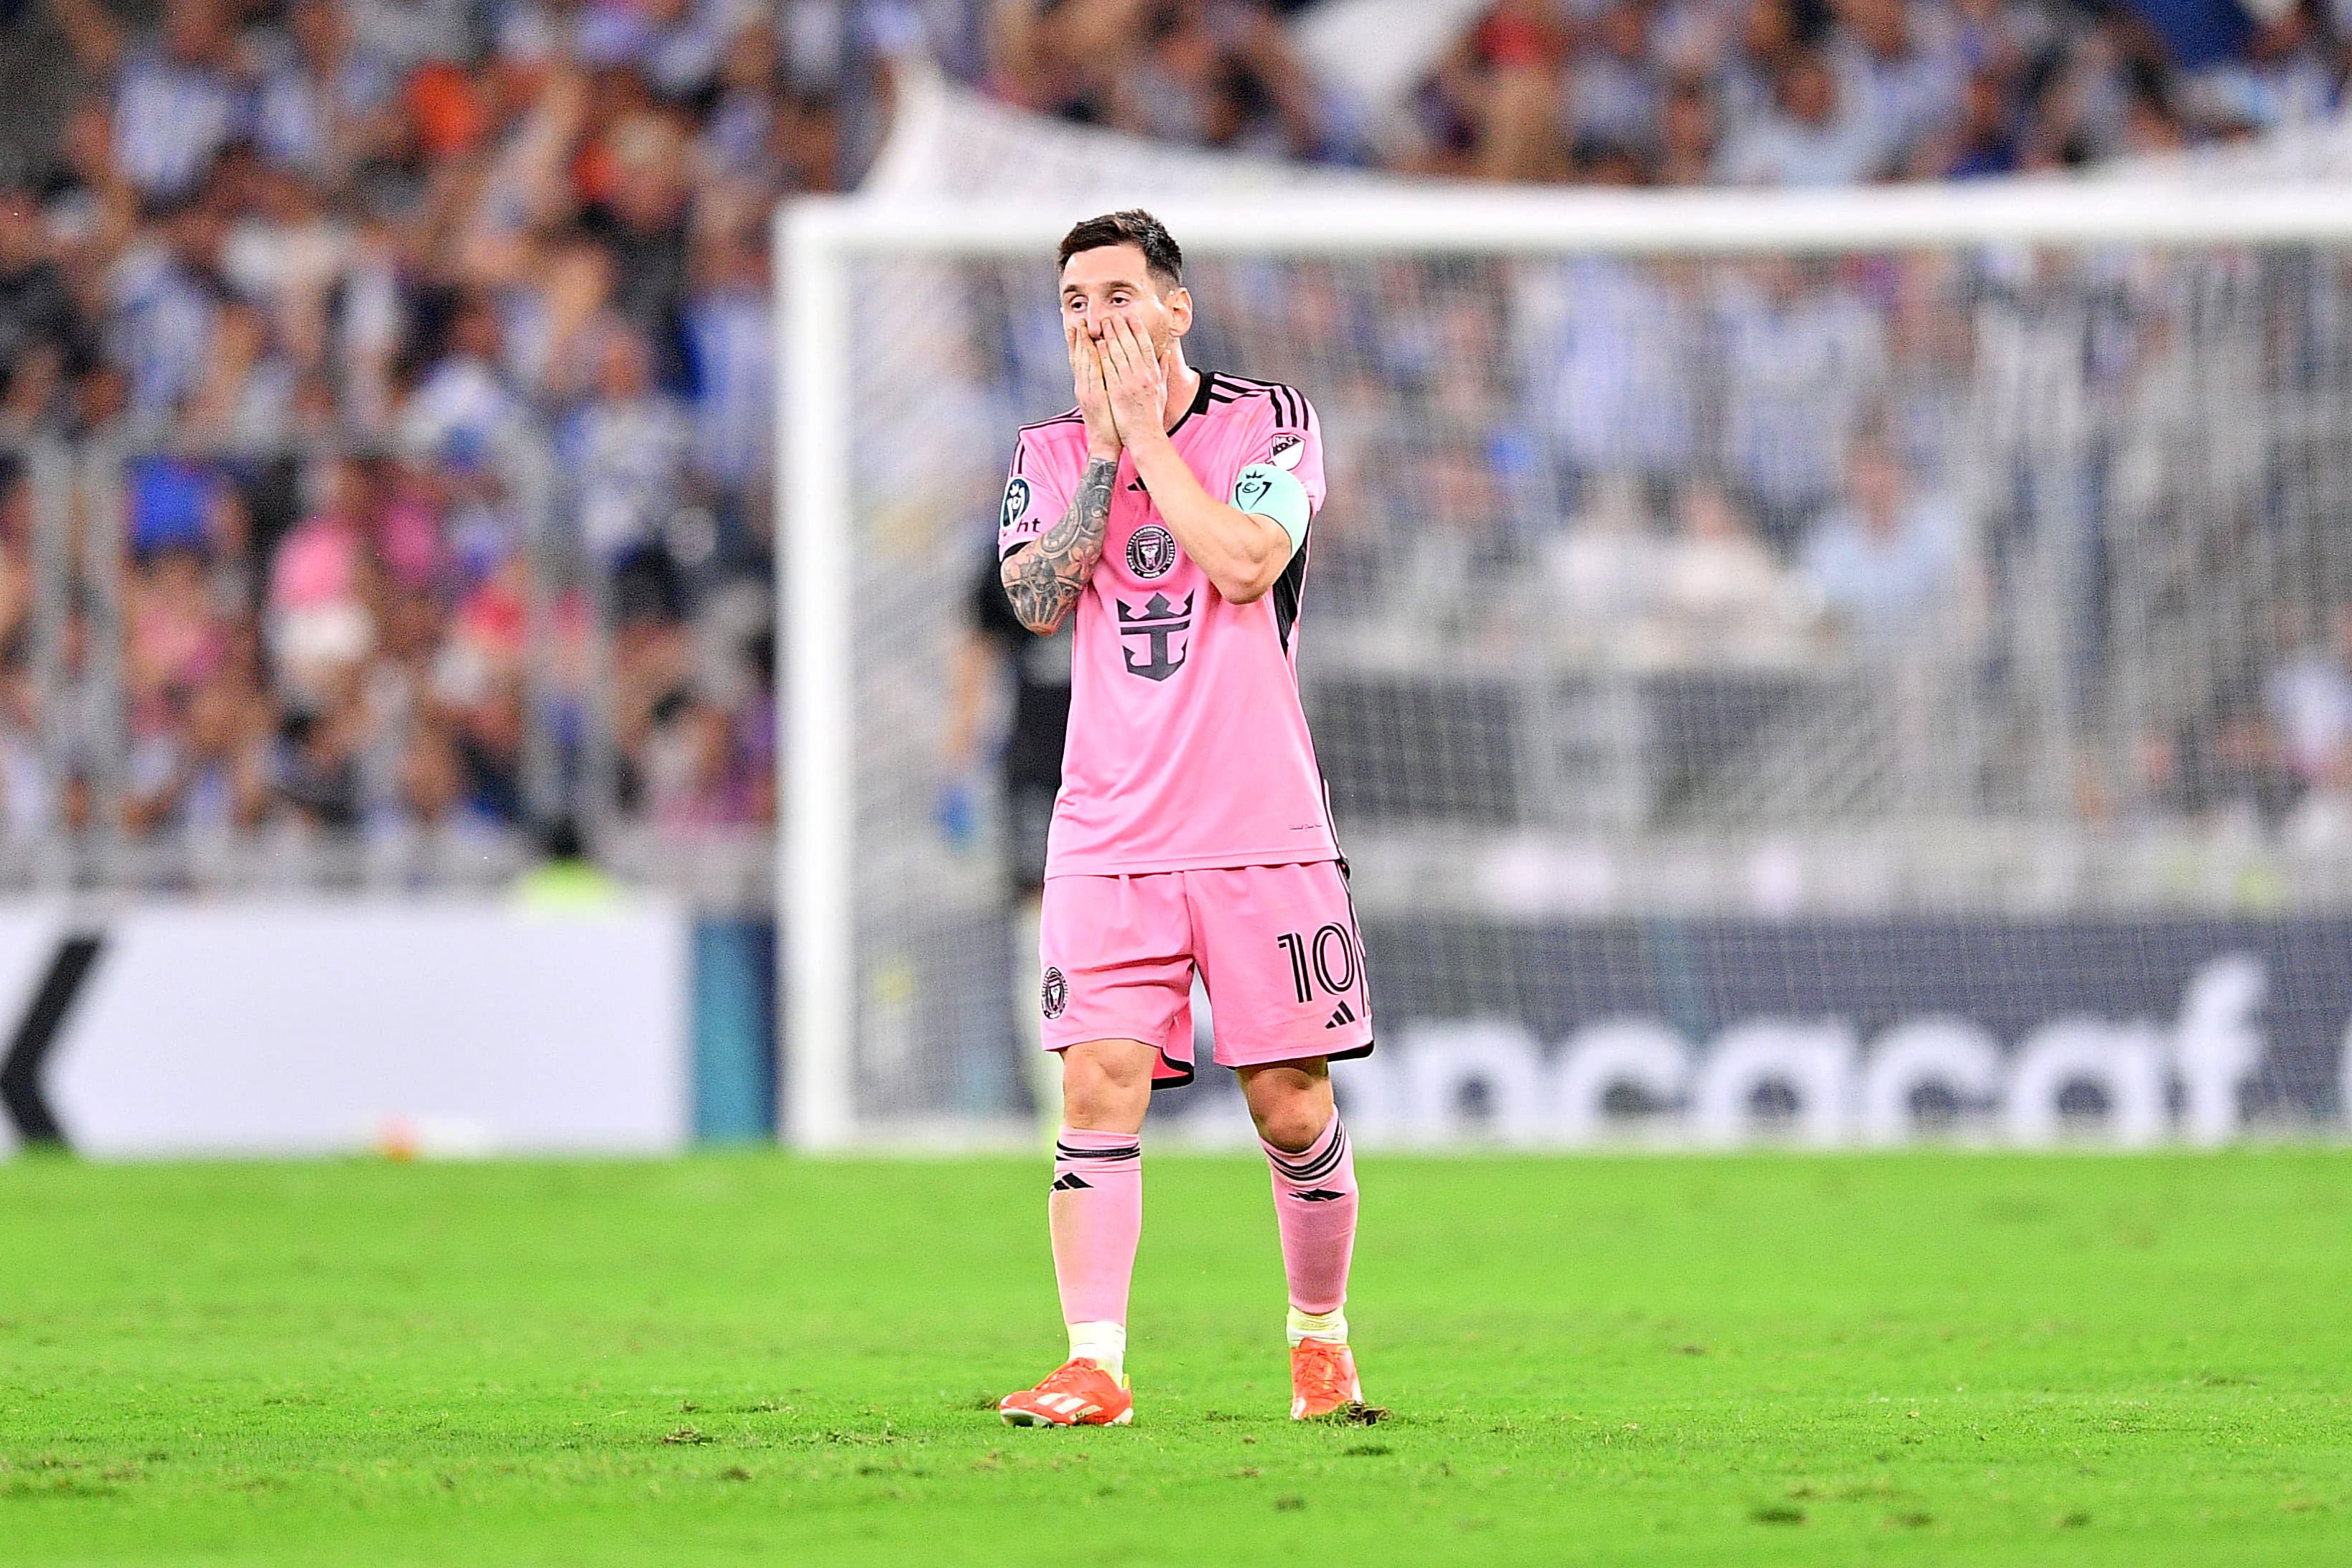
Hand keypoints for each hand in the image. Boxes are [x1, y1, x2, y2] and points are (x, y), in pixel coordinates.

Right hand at [1067, 320, 1120, 459]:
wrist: (1106, 444)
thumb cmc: (1111, 423)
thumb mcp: (1107, 400)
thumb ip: (1108, 383)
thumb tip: (1112, 369)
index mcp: (1088, 385)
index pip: (1083, 359)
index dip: (1080, 342)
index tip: (1079, 325)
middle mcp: (1085, 386)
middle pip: (1079, 357)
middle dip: (1077, 337)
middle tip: (1075, 318)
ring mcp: (1088, 391)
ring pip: (1083, 361)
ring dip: (1081, 342)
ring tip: (1079, 325)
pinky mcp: (1095, 397)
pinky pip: (1093, 374)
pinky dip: (1092, 359)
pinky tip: (1093, 345)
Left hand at [1098, 317, 1167, 449]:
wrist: (1145, 437)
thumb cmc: (1152, 416)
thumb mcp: (1162, 391)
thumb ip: (1162, 370)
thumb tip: (1166, 352)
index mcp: (1153, 374)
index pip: (1146, 346)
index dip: (1138, 330)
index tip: (1131, 317)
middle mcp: (1143, 376)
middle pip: (1131, 346)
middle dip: (1122, 328)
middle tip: (1114, 314)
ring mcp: (1130, 383)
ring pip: (1119, 354)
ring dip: (1111, 336)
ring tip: (1104, 323)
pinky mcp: (1117, 392)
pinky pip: (1109, 368)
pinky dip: (1104, 354)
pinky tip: (1099, 343)